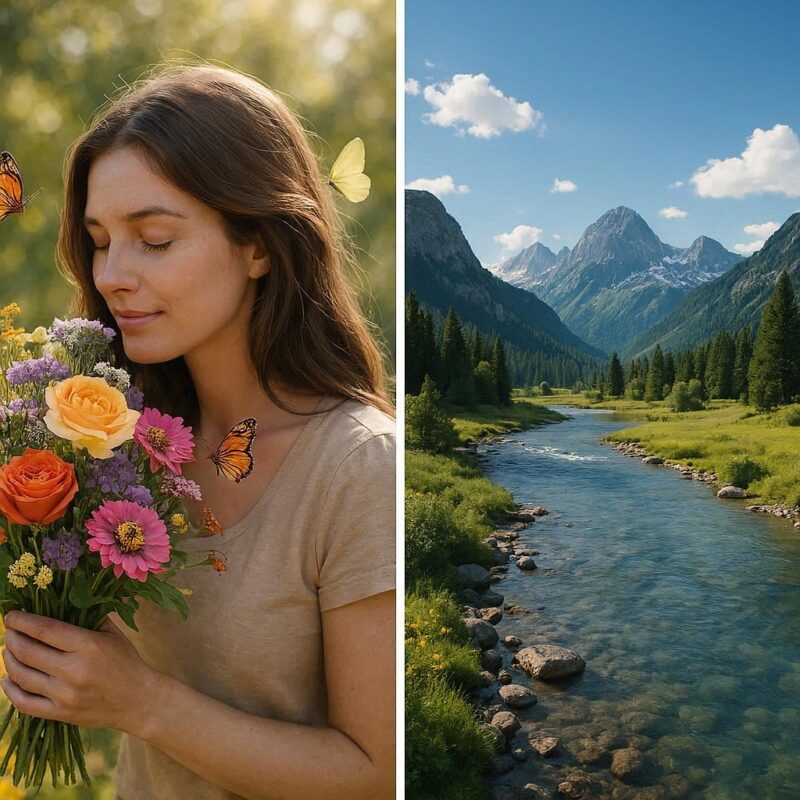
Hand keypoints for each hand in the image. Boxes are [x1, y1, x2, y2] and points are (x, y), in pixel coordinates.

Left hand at [1, 610, 159, 732]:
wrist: (138, 700)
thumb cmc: (127, 661)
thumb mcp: (113, 634)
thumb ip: (88, 618)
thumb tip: (60, 604)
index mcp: (89, 645)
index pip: (44, 629)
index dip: (22, 621)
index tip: (10, 615)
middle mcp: (74, 670)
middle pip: (28, 651)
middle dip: (12, 637)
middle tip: (9, 630)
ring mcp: (64, 695)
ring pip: (21, 675)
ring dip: (9, 659)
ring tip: (9, 649)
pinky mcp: (60, 714)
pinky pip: (23, 702)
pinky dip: (10, 688)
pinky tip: (9, 677)